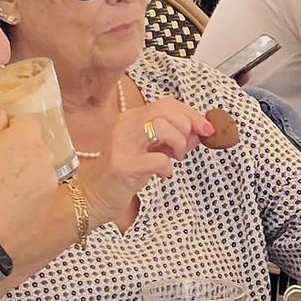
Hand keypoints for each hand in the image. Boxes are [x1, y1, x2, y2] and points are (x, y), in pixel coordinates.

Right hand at [0, 109, 63, 250]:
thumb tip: (1, 114)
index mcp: (27, 136)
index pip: (26, 121)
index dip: (10, 130)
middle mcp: (45, 154)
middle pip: (34, 144)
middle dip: (19, 150)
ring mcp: (51, 179)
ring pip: (38, 167)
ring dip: (25, 172)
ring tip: (0, 188)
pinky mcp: (50, 201)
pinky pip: (40, 189)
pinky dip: (29, 192)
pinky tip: (10, 203)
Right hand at [77, 98, 210, 205]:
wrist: (93, 197)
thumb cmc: (124, 174)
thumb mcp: (150, 150)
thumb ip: (172, 138)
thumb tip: (199, 132)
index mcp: (131, 118)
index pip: (167, 103)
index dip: (191, 114)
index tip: (206, 129)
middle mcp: (124, 125)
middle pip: (166, 110)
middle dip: (187, 127)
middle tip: (185, 148)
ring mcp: (121, 144)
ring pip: (162, 127)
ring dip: (178, 144)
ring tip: (174, 158)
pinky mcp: (123, 165)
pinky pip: (158, 159)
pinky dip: (168, 167)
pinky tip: (162, 174)